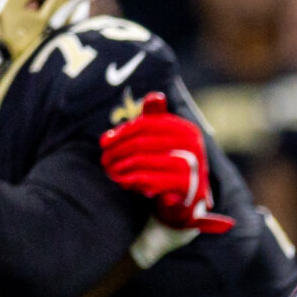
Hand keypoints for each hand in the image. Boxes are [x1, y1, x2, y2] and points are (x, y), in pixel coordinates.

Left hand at [99, 92, 234, 234]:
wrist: (188, 201)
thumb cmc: (170, 164)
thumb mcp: (164, 139)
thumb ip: (156, 118)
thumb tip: (154, 95)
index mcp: (187, 130)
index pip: (146, 124)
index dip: (122, 131)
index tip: (103, 141)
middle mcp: (193, 146)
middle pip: (142, 143)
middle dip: (118, 151)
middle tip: (104, 160)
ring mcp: (192, 168)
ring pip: (143, 162)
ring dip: (121, 168)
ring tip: (110, 172)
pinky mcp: (185, 189)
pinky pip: (149, 181)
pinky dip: (132, 181)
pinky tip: (123, 183)